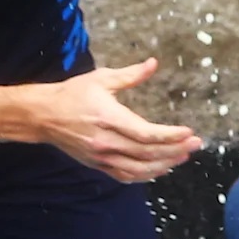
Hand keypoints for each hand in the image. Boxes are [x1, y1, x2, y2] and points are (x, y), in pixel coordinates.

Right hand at [32, 58, 201, 181]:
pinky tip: (160, 170)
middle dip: (174, 150)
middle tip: (196, 144)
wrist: (43, 116)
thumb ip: (130, 75)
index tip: (188, 132)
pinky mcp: (97, 164)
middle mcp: (105, 142)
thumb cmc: (73, 94)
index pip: (145, 134)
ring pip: (137, 169)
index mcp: (109, 119)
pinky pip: (124, 175)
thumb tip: (153, 63)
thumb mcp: (101, 79)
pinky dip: (144, 176)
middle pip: (146, 154)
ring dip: (164, 165)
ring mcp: (100, 157)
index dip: (169, 136)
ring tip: (184, 157)